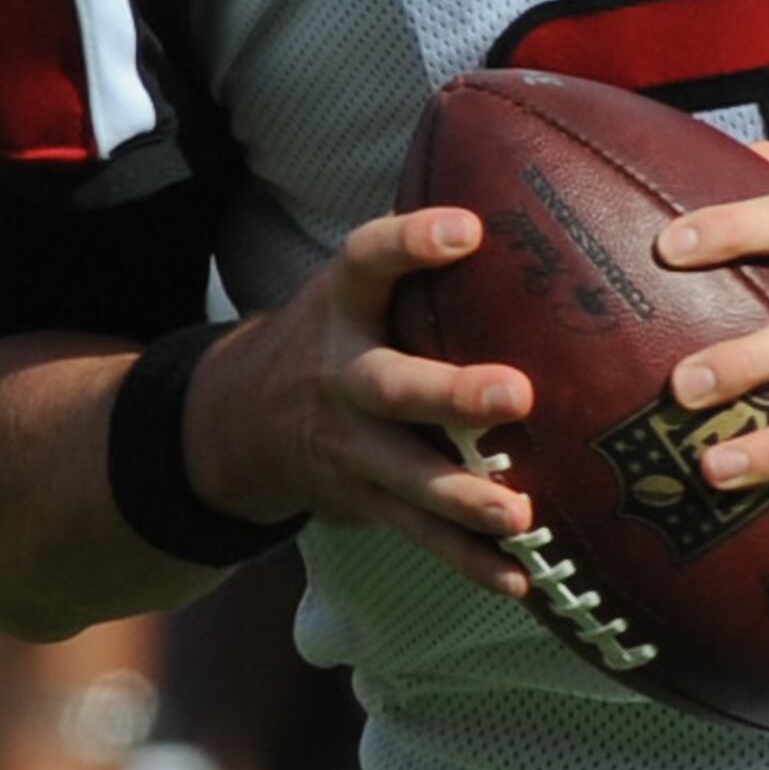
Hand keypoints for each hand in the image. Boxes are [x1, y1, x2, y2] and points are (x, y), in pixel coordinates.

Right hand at [182, 208, 542, 598]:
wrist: (238, 421)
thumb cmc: (337, 335)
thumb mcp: (355, 286)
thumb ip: (415, 254)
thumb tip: (530, 191)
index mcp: (342, 308)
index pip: (368, 261)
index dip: (410, 242)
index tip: (467, 228)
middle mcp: (341, 376)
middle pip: (392, 386)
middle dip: (452, 394)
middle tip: (517, 395)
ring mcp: (349, 447)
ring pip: (407, 476)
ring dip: (464, 497)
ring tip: (519, 515)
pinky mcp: (364, 500)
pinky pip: (418, 534)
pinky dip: (468, 561)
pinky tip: (521, 578)